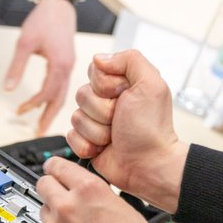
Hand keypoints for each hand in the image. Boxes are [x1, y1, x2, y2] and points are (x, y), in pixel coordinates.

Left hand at [5, 0, 76, 134]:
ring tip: (42, 123)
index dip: (33, 104)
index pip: (47, 93)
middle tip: (38, 133)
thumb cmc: (44, 20)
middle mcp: (68, 67)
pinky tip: (48, 103)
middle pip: (60, 99)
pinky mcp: (68, 63)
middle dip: (48, 117)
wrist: (59, 5)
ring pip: (63, 94)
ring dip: (52, 110)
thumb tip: (8, 88)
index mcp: (59, 64)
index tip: (20, 111)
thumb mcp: (25, 42)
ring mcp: (70, 66)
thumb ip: (16, 67)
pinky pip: (64, 86)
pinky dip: (56, 98)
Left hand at [37, 156, 168, 222]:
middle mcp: (67, 206)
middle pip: (43, 184)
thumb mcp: (123, 205)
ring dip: (55, 213)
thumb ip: (98, 194)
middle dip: (51, 186)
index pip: (56, 165)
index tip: (53, 168)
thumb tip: (87, 193)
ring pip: (44, 210)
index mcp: (88, 189)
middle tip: (59, 193)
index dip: (55, 166)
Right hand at [68, 49, 188, 212]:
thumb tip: (99, 58)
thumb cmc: (152, 129)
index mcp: (122, 83)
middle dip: (102, 111)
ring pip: (76, 117)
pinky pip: (70, 137)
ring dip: (97, 131)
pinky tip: (104, 148)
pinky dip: (87, 145)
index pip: (94, 71)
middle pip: (82, 94)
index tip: (124, 95)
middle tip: (121, 120)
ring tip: (115, 136)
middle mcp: (107, 100)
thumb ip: (129, 60)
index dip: (106, 85)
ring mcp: (95, 121)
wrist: (148, 165)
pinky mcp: (86, 141)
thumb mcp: (151, 85)